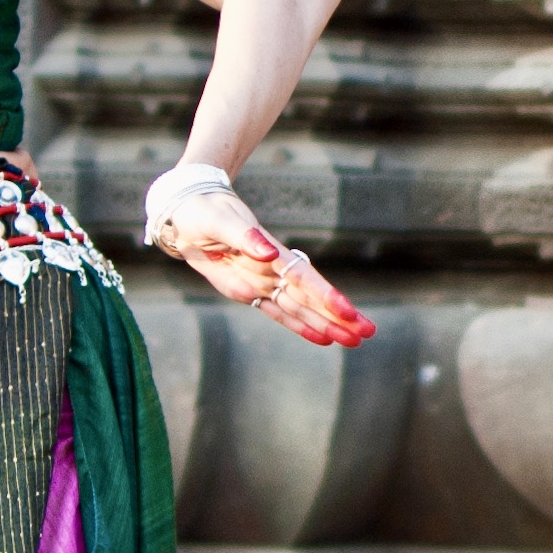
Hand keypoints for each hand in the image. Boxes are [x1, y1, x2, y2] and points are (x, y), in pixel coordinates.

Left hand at [157, 191, 373, 347]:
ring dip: (326, 325)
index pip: (303, 278)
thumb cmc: (202, 211)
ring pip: (300, 309)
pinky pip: (278, 313)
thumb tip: (271, 252)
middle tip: (367, 333)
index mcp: (270, 252)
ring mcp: (263, 281)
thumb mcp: (219, 220)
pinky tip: (322, 338)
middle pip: (311, 298)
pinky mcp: (250, 291)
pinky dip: (299, 326)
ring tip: (353, 341)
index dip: (325, 295)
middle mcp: (272, 269)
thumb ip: (245, 237)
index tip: (347, 311)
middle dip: (338, 316)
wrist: (186, 214)